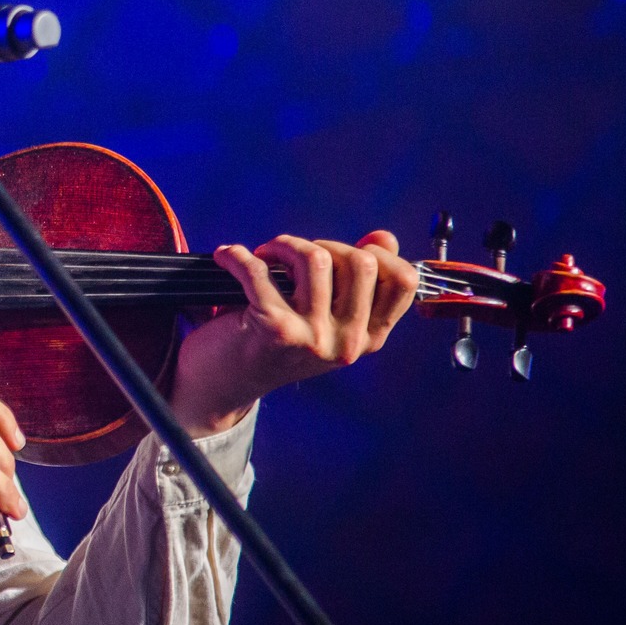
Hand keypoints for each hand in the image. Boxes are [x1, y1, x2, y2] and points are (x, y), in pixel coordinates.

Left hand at [170, 230, 420, 435]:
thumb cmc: (276, 343)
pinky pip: (259, 271)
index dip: (378, 253)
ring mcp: (314, 338)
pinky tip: (226, 257)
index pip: (403, 281)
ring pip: (315, 259)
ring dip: (282, 246)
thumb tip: (384, 237)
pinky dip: (236, 256)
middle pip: (361, 262)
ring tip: (264, 257)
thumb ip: (359, 281)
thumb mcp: (327, 318)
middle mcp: (348, 342)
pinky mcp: (276, 330)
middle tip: (291, 254)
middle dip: (322, 245)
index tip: (342, 250)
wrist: (223, 387)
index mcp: (368, 338)